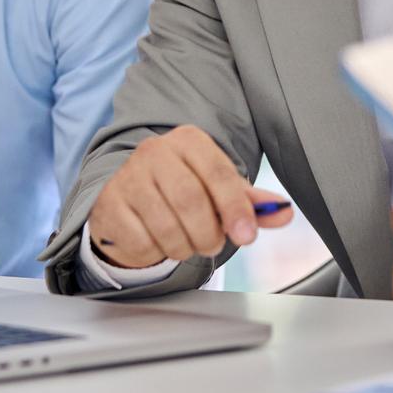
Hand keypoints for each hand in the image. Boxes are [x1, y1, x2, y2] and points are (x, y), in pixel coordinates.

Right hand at [86, 125, 292, 268]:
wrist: (129, 194)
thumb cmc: (182, 190)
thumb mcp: (219, 191)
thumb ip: (251, 203)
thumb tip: (285, 212)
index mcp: (189, 140)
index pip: (218, 173)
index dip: (236, 209)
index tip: (246, 236)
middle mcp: (155, 151)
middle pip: (191, 201)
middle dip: (208, 234)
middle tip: (212, 246)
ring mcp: (127, 177)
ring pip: (165, 226)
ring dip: (183, 247)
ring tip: (185, 243)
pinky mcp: (107, 204)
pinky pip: (140, 241)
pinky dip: (154, 252)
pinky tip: (155, 240)